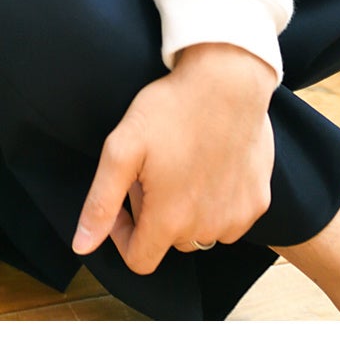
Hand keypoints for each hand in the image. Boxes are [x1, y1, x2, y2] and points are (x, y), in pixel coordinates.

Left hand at [72, 42, 275, 273]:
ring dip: (187, 211)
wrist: (227, 79)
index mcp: (170, 219)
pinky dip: (216, 202)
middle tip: (153, 169)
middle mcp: (207, 228)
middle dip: (155, 213)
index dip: (123, 234)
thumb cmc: (170, 109)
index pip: (139, 260)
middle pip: (169, 241)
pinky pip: (229, 219)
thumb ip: (100, 202)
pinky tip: (210, 165)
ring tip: (181, 165)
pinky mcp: (258, 202)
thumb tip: (81, 245)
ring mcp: (237, 217)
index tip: (124, 198)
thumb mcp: (122, 148)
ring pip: (200, 231)